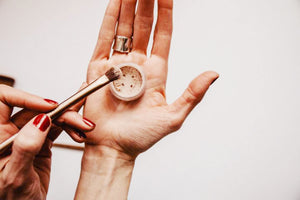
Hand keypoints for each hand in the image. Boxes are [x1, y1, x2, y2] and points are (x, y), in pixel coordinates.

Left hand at [0, 85, 94, 199]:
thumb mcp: (16, 177)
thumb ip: (25, 148)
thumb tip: (40, 121)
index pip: (3, 101)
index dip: (25, 97)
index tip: (48, 106)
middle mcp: (11, 133)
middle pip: (36, 109)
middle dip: (60, 112)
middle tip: (78, 121)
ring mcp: (28, 137)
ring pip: (50, 117)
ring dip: (69, 120)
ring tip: (84, 128)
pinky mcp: (42, 142)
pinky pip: (58, 127)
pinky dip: (71, 128)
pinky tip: (79, 134)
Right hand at [84, 0, 218, 158]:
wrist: (114, 148)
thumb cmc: (141, 137)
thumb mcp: (173, 117)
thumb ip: (193, 94)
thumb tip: (214, 74)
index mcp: (157, 72)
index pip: (163, 34)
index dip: (166, 13)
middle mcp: (137, 64)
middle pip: (144, 25)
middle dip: (146, 2)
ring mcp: (117, 64)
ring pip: (124, 27)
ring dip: (128, 5)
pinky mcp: (98, 68)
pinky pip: (104, 38)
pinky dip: (109, 19)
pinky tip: (115, 3)